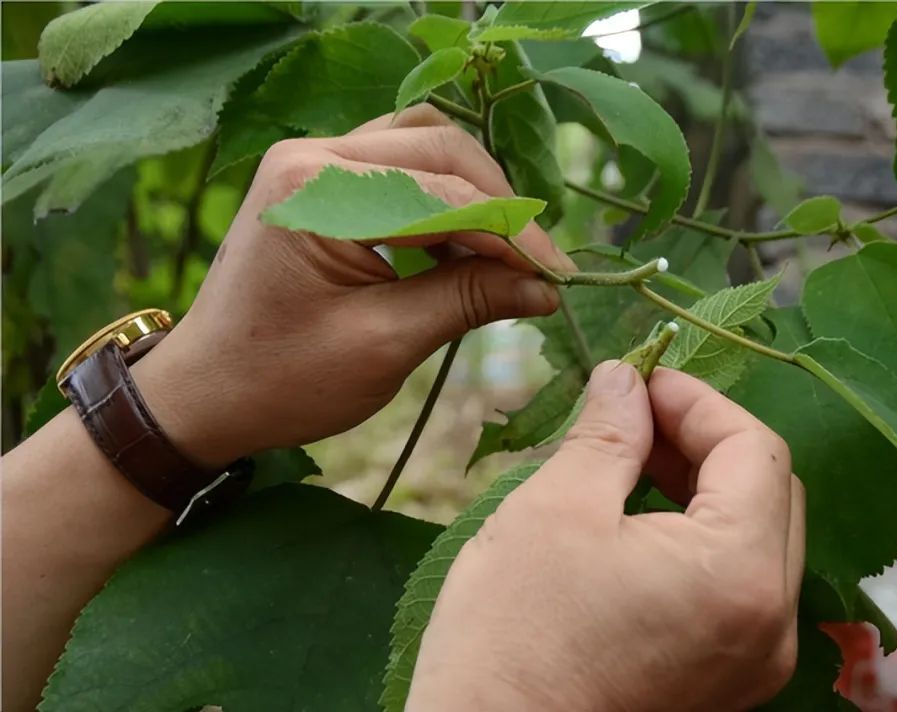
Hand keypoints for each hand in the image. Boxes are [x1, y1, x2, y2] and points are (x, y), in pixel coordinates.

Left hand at [131, 105, 572, 466]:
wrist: (204, 394)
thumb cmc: (283, 381)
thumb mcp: (384, 345)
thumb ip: (466, 302)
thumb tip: (545, 289)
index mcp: (318, 190)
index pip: (444, 193)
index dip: (512, 235)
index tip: (559, 277)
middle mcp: (313, 156)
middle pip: (438, 147)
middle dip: (498, 205)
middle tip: (538, 266)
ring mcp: (312, 162)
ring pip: (422, 146)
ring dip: (473, 193)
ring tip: (504, 254)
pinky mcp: (318, 181)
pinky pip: (398, 167)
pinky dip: (440, 197)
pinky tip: (460, 247)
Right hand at [407, 363, 804, 711]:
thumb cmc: (512, 632)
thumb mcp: (555, 509)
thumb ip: (608, 433)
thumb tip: (626, 379)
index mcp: (739, 572)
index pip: (755, 450)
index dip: (697, 401)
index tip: (639, 380)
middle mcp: (771, 623)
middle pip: (769, 493)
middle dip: (704, 441)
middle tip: (632, 418)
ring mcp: (755, 662)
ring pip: (756, 540)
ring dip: (704, 488)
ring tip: (630, 464)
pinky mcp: (727, 684)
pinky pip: (737, 588)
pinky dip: (700, 541)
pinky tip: (640, 525)